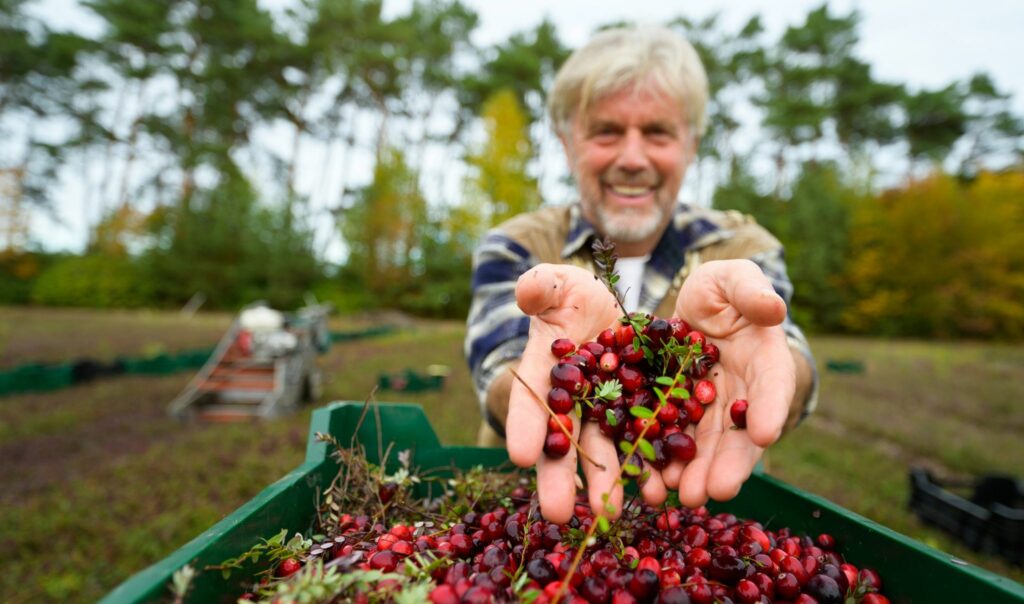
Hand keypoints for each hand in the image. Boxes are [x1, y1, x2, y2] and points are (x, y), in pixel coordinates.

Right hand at [505, 263, 667, 522]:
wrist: (610, 308)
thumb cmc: (572, 296)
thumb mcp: (559, 285)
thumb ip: (543, 286)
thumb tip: (527, 288)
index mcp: (544, 371)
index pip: (530, 400)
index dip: (524, 426)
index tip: (520, 455)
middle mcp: (571, 401)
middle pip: (563, 441)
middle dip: (560, 477)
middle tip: (559, 514)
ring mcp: (605, 412)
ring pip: (604, 450)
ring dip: (606, 483)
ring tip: (611, 512)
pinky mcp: (640, 413)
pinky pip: (644, 441)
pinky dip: (649, 465)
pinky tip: (658, 489)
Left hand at [661, 259, 795, 506]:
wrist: (692, 306)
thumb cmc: (723, 289)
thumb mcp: (734, 279)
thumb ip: (751, 291)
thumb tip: (774, 306)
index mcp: (764, 360)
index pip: (772, 386)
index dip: (770, 409)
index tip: (764, 432)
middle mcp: (741, 393)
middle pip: (739, 432)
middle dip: (729, 463)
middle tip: (717, 490)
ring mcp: (709, 408)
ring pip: (706, 445)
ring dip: (697, 473)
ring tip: (684, 495)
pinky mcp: (676, 413)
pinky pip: (670, 438)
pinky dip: (663, 461)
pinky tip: (652, 481)